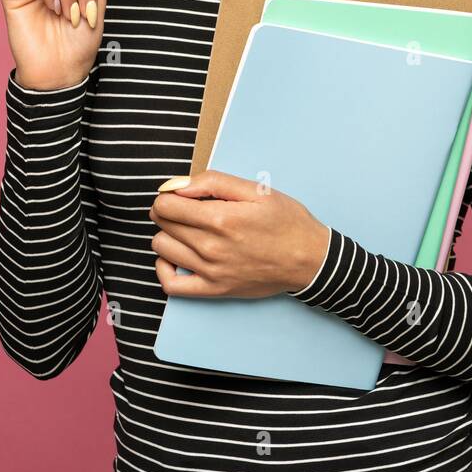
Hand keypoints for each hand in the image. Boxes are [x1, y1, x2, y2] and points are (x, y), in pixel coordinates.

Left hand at [149, 169, 330, 297]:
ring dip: (168, 235)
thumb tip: (178, 185)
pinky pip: (171, 285)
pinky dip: (164, 269)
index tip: (181, 194)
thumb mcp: (256, 190)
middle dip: (169, 211)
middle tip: (189, 208)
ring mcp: (211, 271)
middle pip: (162, 224)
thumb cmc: (286, 222)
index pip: (166, 205)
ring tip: (187, 230)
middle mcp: (211, 246)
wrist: (309, 259)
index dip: (169, 195)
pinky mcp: (214, 290)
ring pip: (162, 249)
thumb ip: (214, 182)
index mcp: (220, 218)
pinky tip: (175, 257)